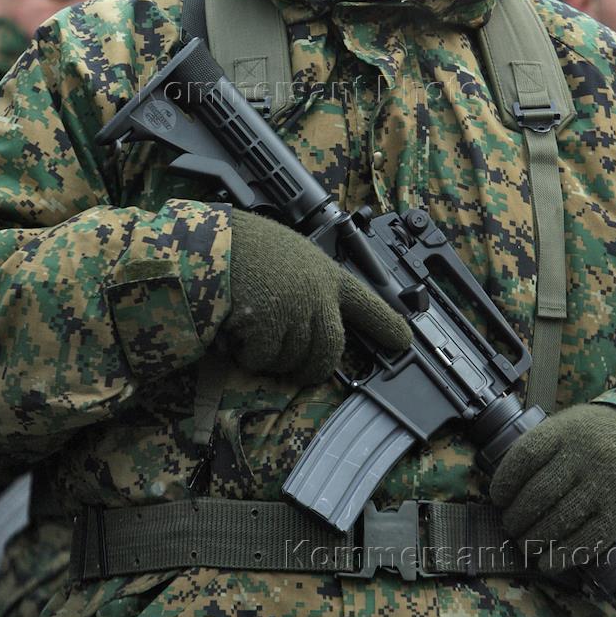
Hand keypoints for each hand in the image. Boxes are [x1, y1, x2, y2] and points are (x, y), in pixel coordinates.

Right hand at [223, 209, 411, 382]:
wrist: (212, 242)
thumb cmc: (245, 247)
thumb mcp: (289, 257)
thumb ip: (307, 287)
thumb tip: (309, 328)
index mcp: (325, 274)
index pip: (366, 302)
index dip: (386, 324)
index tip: (404, 341)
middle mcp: (317, 294)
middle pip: (328, 352)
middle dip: (312, 370)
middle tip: (297, 374)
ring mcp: (295, 310)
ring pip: (292, 360)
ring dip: (271, 358)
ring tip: (251, 330)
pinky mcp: (269, 325)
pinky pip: (261, 359)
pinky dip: (246, 354)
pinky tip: (235, 331)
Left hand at [490, 403, 615, 571]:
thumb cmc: (596, 437)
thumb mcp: (568, 426)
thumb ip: (542, 448)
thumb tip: (505, 485)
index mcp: (565, 431)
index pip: (526, 456)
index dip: (505, 480)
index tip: (497, 497)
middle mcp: (584, 456)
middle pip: (540, 492)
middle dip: (517, 516)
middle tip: (509, 526)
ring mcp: (605, 484)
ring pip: (561, 519)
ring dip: (535, 538)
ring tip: (524, 544)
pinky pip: (588, 539)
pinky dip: (563, 555)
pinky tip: (547, 562)